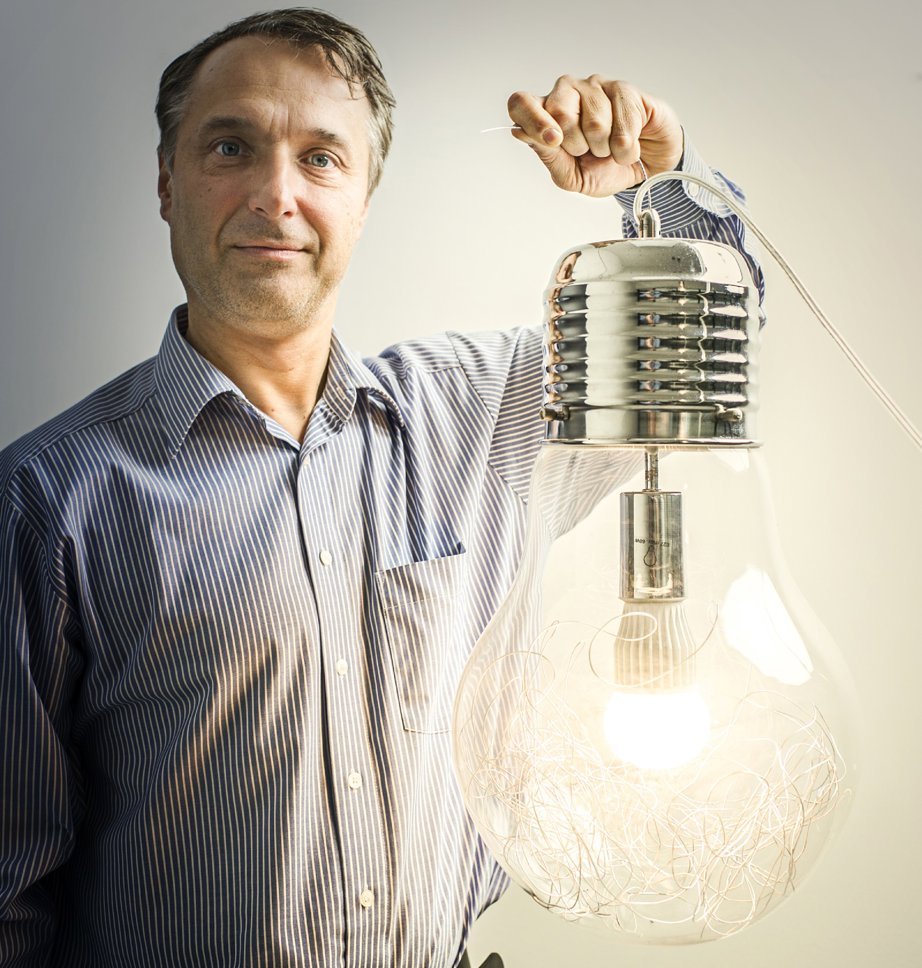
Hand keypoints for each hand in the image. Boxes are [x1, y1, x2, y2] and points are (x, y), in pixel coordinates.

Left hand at [507, 76, 682, 196]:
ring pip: (594, 121)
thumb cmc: (605, 170)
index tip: (552, 140)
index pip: (521, 103)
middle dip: (578, 145)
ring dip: (606, 147)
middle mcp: (566, 94)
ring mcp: (594, 87)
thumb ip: (548, 157)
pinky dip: (626, 147)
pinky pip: (623, 123)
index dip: (531, 118)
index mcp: (546, 116)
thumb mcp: (573, 177)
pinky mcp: (623, 89)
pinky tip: (628, 145)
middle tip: (590, 152)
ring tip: (610, 148)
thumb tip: (520, 132)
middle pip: (558, 111)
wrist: (645, 170)